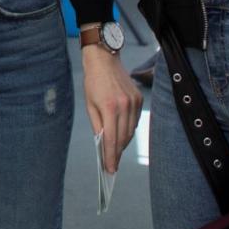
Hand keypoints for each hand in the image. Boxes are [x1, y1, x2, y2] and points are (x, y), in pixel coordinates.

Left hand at [82, 46, 141, 172]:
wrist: (104, 58)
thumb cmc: (93, 81)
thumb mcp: (89, 104)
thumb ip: (97, 125)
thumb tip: (103, 143)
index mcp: (109, 107)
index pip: (111, 139)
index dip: (111, 157)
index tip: (110, 170)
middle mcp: (124, 106)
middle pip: (123, 138)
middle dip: (117, 153)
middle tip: (112, 165)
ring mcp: (134, 102)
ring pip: (131, 131)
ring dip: (123, 143)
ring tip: (115, 152)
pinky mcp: (139, 98)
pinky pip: (135, 121)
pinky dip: (128, 129)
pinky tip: (122, 134)